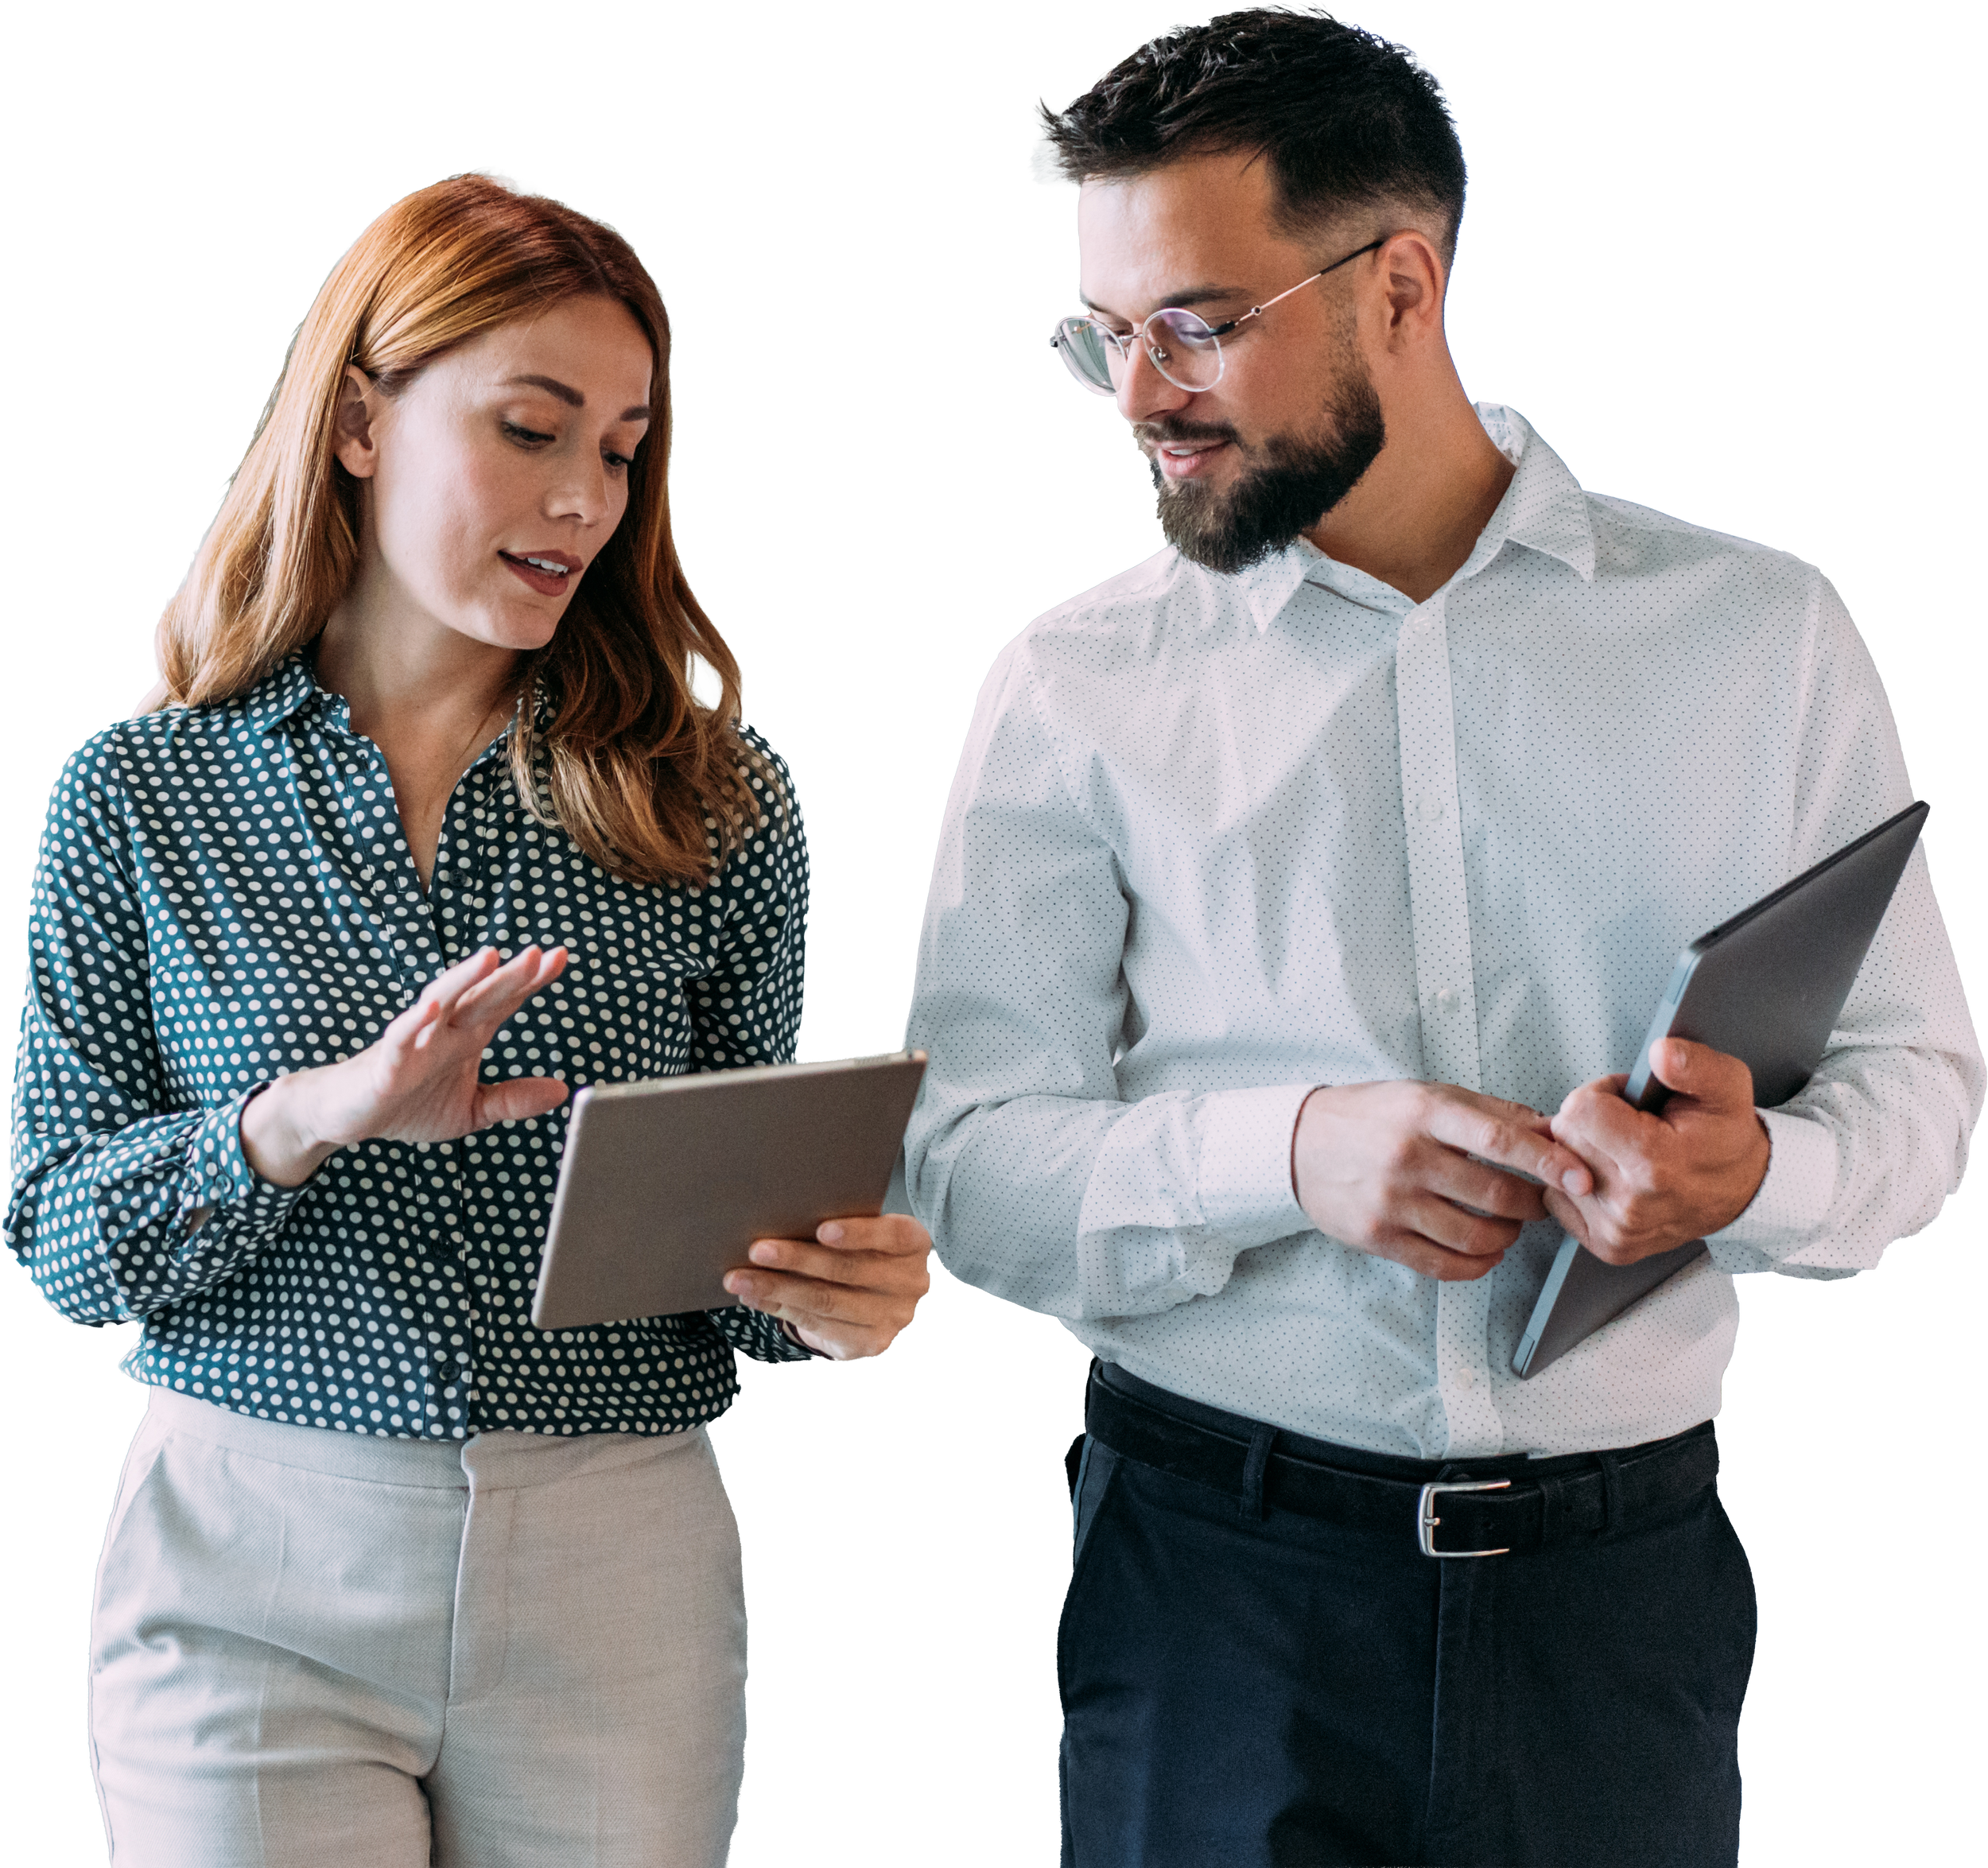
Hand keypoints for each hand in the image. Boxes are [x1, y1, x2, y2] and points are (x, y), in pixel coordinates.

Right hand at [241, 945, 570, 1185]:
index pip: (505, 1002)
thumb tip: (563, 1091)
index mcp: (467, 1036)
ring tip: (491, 957)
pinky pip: (401, 1036)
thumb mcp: (472, 1109)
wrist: (349, 1117)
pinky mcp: (386, 1062)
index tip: (560, 957)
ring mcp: (415, 1040)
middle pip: (482, 996)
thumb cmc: (408, 1104)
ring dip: (465, 978)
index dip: (532, 981)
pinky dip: (415, 1021)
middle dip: (510, 975)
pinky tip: (432, 1005)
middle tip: (540, 953)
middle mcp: (444, 1029)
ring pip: (443, 1002)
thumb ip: (513, 1099)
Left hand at [723, 1215, 931, 1360]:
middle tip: (758, 1250)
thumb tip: (780, 1217)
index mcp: (914, 1244)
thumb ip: (835, 1226)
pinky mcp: (870, 1343)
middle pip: (848, 1270)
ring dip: (778, 1288)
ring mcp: (892, 1317)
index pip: (892, 1235)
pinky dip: (780, 1308)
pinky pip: (818, 1324)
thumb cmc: (859, 1250)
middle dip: (797, 1259)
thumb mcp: (860, 1232)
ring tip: (741, 1278)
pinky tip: (755, 1297)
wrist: (872, 1298)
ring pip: (827, 1301)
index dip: (859, 1233)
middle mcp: (910, 1282)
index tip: (821, 1230)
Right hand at [1293, 1080, 1595, 1281]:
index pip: (1500, 1140)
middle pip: (1496, 1195)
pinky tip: (1485, 1251)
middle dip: (1534, 1205)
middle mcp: (1408, 1157)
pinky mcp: (1379, 1238)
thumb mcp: (1428, 1096)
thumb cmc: (1372, 1116)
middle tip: (1542, 1202)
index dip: (1548, 1162)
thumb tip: (1552, 1131)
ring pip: (1475, 1237)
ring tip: (1508, 1226)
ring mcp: (1391, 1202)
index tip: (1581, 1177)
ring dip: (1508, 1237)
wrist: (1299, 1144)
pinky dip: (1479, 1264)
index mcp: (1424, 1114)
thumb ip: (1491, 1113)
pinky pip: (1444, 1265)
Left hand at [1542, 1039, 1770, 1264]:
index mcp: (1653, 1163)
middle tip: (1628, 1125)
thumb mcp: (1726, 1086)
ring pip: (1558, 1169)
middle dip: (1589, 1122)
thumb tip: (1659, 1052)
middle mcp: (1631, 1204)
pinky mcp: (1608, 1246)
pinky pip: (1558, 1199)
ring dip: (1584, 1153)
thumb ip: (1694, 1063)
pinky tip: (1613, 1177)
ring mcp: (1618, 1231)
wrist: (1742, 1191)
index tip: (1628, 1102)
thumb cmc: (1725, 1135)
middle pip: (1564, 1137)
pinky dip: (1578, 1183)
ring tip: (1624, 1152)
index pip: (1577, 1110)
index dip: (1600, 1094)